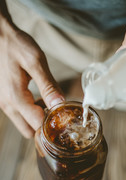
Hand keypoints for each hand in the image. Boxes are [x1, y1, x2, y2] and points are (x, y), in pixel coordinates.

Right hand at [0, 19, 63, 137]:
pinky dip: (29, 112)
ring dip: (36, 118)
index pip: (36, 125)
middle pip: (28, 130)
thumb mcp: (35, 62)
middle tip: (54, 112)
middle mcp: (7, 104)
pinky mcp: (3, 98)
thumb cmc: (15, 45)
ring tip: (47, 102)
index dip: (51, 124)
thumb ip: (48, 86)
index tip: (62, 117)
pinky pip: (18, 114)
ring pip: (22, 123)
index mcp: (16, 97)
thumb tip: (60, 104)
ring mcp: (3, 102)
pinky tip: (37, 98)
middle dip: (42, 126)